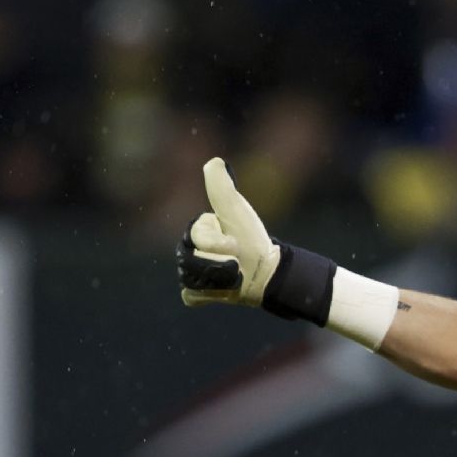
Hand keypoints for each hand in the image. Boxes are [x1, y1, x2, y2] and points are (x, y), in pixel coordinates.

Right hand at [177, 157, 281, 306]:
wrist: (266, 271)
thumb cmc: (252, 238)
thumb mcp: (236, 210)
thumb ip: (222, 188)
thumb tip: (214, 161)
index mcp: (197, 230)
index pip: (196, 237)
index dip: (216, 242)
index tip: (235, 243)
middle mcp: (189, 250)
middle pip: (190, 260)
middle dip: (218, 262)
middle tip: (237, 261)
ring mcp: (191, 273)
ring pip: (190, 278)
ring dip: (217, 278)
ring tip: (233, 274)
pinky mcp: (196, 293)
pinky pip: (191, 295)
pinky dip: (209, 295)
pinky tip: (223, 289)